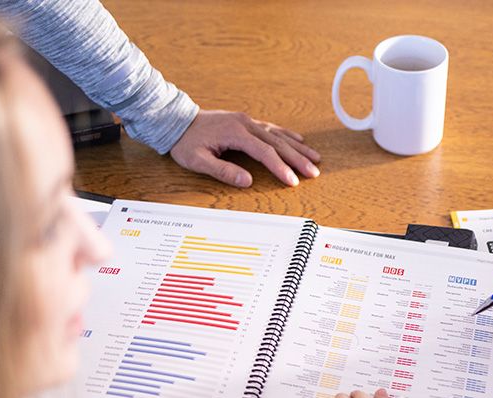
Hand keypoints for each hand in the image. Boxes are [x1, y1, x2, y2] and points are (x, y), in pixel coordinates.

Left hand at [170, 110, 320, 186]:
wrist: (177, 121)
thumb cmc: (186, 143)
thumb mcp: (198, 161)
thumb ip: (223, 171)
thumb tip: (247, 181)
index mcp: (235, 133)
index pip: (264, 152)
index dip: (280, 168)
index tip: (292, 181)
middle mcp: (245, 124)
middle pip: (277, 143)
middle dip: (297, 159)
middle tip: (313, 172)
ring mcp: (247, 121)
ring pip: (279, 135)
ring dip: (298, 148)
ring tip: (315, 159)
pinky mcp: (247, 122)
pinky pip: (272, 128)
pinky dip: (287, 136)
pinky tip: (299, 140)